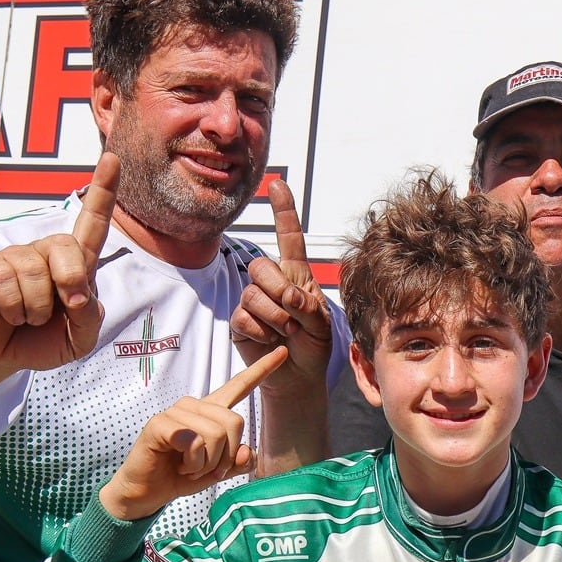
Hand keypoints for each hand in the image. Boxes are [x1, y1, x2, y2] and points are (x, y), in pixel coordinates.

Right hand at [0, 153, 114, 373]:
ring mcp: (15, 256)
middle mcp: (46, 252)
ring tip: (27, 317)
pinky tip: (8, 314)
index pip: (92, 224)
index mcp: (74, 265)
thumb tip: (80, 293)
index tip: (113, 159)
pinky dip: (14, 310)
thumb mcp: (79, 338)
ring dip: (37, 309)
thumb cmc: (40, 341)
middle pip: (67, 247)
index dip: (103, 192)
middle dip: (70, 282)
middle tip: (59, 310)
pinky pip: (8, 283)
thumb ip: (90, 317)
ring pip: (37, 273)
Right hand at [100, 347, 288, 519]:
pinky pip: (193, 443)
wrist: (148, 491)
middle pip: (235, 422)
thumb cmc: (182, 476)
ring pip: (215, 435)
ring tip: (188, 467)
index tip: (283, 352)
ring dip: (206, 464)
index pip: (240, 386)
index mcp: (212, 412)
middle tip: (205, 468)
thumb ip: (238, 462)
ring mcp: (177, 412)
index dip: (262, 370)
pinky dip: (191, 464)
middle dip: (225, 456)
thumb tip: (247, 451)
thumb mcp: (218, 471)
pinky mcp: (161, 424)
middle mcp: (195, 406)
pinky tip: (177, 465)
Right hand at [229, 179, 332, 394]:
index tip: (278, 184)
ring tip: (286, 332)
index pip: (289, 238)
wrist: (298, 377)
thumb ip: (309, 308)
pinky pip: (244, 317)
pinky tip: (271, 341)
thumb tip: (289, 298)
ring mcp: (252, 301)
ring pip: (253, 294)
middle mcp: (271, 283)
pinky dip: (262, 332)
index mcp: (296, 276)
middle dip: (280, 292)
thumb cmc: (313, 345)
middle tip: (294, 315)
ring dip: (275, 318)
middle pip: (261, 267)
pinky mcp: (239, 322)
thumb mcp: (322, 324)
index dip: (283, 212)